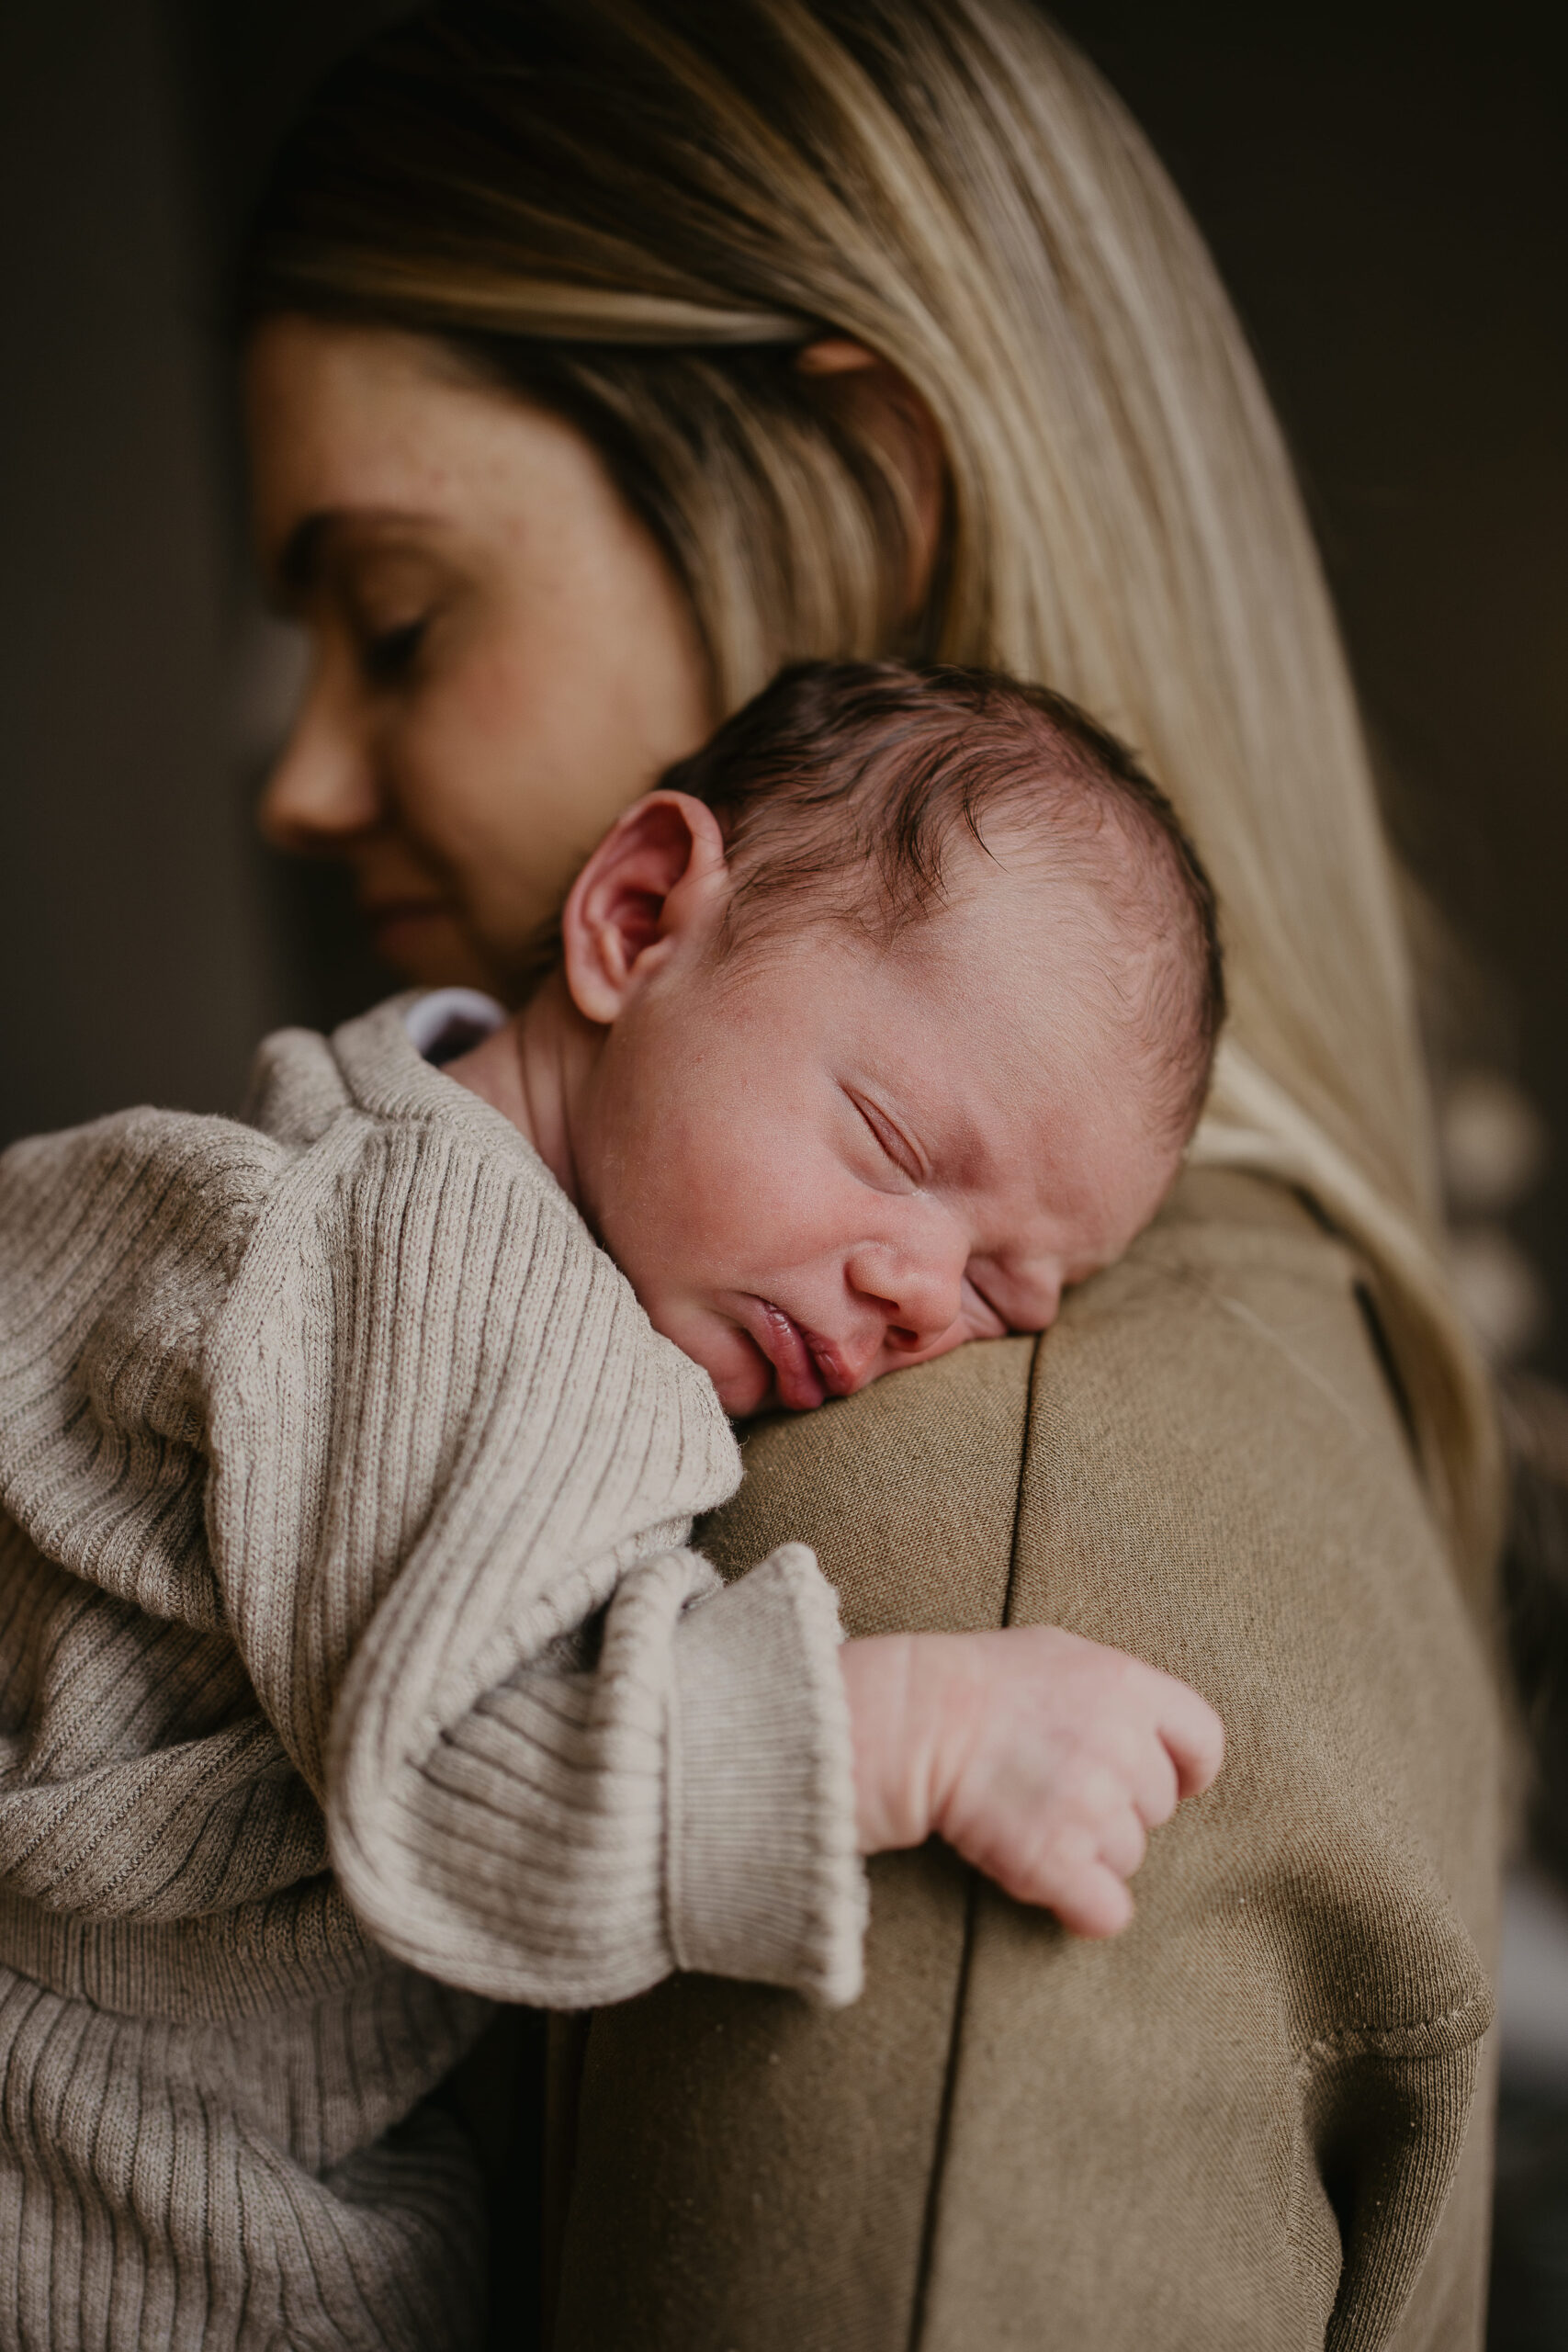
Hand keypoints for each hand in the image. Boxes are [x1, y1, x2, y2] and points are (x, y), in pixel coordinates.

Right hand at [839, 1625, 1223, 1936]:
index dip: (1188, 1770)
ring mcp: (1090, 1807)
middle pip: (1158, 1808)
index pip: (1203, 1742)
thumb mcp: (1061, 1652)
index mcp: (1129, 1688)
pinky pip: (1106, 1911)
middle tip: (1059, 1790)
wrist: (915, 1719)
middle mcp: (1121, 1747)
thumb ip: (1120, 1690)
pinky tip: (1054, 1883)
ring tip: (1036, 1819)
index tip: (1168, 1783)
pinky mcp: (1055, 1861)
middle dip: (1118, 1807)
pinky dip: (1085, 1908)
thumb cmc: (982, 1682)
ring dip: (1090, 1851)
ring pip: (1128, 1858)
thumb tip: (1159, 1734)